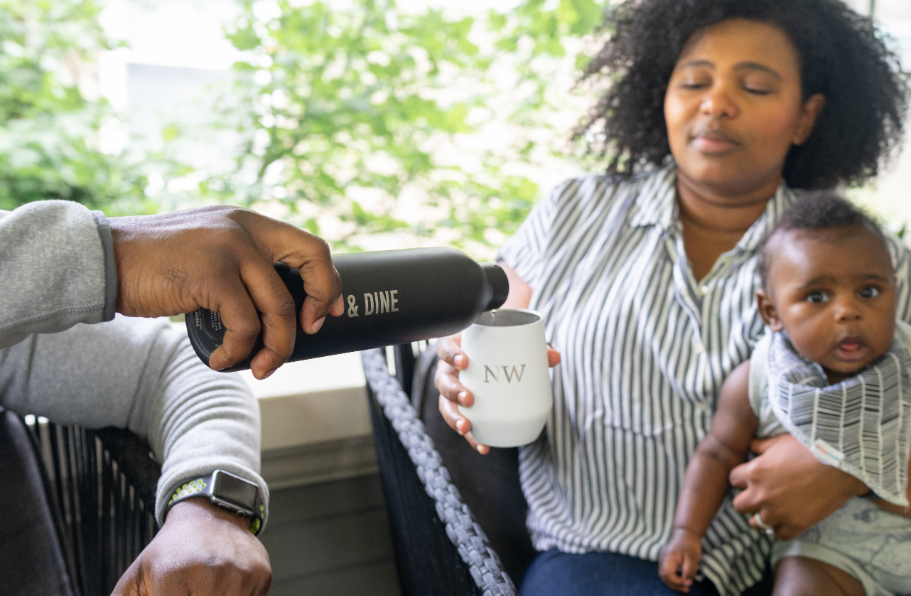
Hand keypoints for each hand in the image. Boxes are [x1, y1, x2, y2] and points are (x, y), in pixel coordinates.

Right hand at [109, 206, 343, 378]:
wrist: (103, 261)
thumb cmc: (155, 266)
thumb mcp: (207, 248)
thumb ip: (240, 262)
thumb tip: (278, 307)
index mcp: (249, 223)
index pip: (309, 245)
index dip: (327, 280)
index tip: (326, 311)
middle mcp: (245, 229)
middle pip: (313, 261)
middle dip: (320, 303)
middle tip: (308, 334)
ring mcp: (230, 248)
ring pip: (280, 307)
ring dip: (275, 347)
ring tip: (259, 366)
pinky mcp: (212, 275)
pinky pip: (245, 325)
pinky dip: (238, 351)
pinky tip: (221, 359)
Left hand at [111, 499, 270, 595]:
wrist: (211, 512)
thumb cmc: (172, 550)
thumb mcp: (138, 576)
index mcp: (171, 576)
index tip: (174, 593)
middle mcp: (208, 574)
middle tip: (190, 589)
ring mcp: (239, 575)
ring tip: (205, 589)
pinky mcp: (261, 574)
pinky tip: (227, 588)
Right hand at [435, 334, 559, 453]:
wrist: (498, 361)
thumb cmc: (501, 347)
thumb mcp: (514, 344)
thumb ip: (533, 348)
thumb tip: (554, 357)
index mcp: (458, 350)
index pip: (445, 349)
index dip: (450, 355)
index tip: (464, 362)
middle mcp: (450, 371)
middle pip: (442, 381)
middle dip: (453, 392)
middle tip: (469, 399)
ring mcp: (453, 391)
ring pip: (446, 405)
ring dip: (454, 418)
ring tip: (467, 426)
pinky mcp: (462, 410)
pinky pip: (462, 424)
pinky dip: (472, 437)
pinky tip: (483, 446)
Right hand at [658, 529, 701, 592]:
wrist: (685, 533)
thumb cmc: (690, 544)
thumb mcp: (693, 558)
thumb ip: (689, 571)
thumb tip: (686, 582)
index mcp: (668, 557)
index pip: (668, 575)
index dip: (678, 582)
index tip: (689, 582)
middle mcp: (662, 559)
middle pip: (664, 577)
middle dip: (675, 585)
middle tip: (687, 589)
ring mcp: (662, 559)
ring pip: (664, 576)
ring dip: (673, 583)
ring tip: (685, 587)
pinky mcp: (664, 560)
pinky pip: (666, 572)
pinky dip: (672, 579)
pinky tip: (681, 580)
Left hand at [729, 434, 866, 538]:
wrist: (841, 465)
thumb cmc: (810, 448)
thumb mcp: (780, 441)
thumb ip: (760, 445)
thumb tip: (750, 445)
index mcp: (754, 472)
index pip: (733, 479)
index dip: (742, 478)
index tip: (751, 477)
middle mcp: (761, 495)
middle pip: (739, 505)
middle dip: (747, 499)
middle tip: (760, 495)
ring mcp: (777, 512)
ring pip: (756, 523)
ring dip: (761, 516)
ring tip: (772, 509)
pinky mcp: (796, 525)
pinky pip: (779, 534)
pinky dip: (781, 528)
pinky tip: (788, 519)